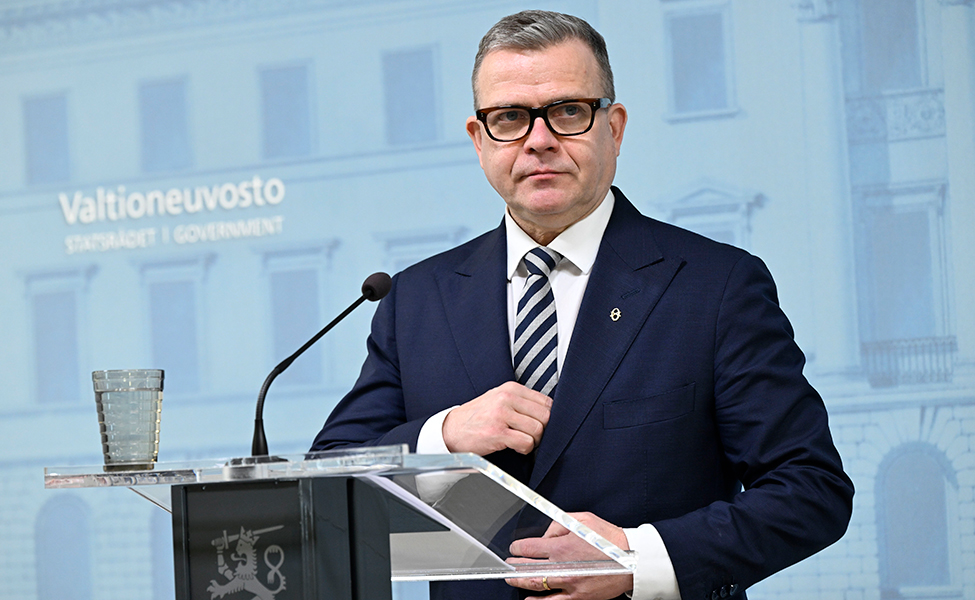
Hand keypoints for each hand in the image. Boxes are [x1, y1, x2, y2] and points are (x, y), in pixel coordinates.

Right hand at [442, 381, 551, 454]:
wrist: (451, 430)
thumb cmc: (477, 417)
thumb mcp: (499, 400)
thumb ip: (521, 402)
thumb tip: (548, 414)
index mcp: (511, 388)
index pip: (546, 402)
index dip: (547, 418)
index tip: (539, 425)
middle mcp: (507, 398)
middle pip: (545, 416)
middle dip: (542, 430)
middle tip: (531, 436)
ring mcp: (501, 414)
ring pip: (538, 430)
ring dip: (533, 441)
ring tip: (521, 441)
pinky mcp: (497, 432)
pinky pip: (526, 443)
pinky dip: (524, 449)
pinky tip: (514, 447)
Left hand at [506, 512, 632, 599]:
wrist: (632, 560)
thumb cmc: (609, 539)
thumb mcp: (583, 520)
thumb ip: (559, 523)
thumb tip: (545, 534)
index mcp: (561, 546)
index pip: (529, 548)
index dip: (517, 548)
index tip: (514, 548)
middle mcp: (562, 566)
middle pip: (527, 569)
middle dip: (513, 566)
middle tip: (507, 565)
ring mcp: (569, 584)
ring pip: (535, 586)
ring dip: (520, 582)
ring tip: (512, 579)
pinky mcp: (578, 597)